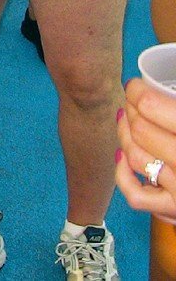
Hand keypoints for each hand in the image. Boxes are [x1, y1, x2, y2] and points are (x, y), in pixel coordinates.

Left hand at [116, 78, 175, 223]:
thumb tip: (161, 83)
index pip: (151, 106)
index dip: (136, 91)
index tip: (135, 86)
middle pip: (141, 129)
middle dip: (131, 110)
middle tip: (132, 102)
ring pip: (134, 156)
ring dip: (124, 134)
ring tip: (125, 120)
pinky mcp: (174, 210)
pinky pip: (135, 195)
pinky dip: (122, 175)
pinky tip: (123, 157)